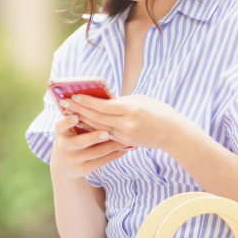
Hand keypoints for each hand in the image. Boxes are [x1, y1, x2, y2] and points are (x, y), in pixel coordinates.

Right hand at [50, 114, 128, 180]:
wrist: (64, 165)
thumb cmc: (72, 138)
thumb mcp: (70, 129)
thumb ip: (80, 117)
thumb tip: (100, 100)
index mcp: (61, 132)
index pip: (60, 125)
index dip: (67, 121)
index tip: (75, 116)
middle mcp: (63, 146)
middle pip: (79, 142)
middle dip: (93, 137)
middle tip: (106, 132)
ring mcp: (72, 159)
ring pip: (94, 153)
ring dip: (110, 146)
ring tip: (123, 140)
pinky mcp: (82, 169)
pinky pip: (100, 162)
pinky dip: (113, 156)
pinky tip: (123, 150)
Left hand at [59, 94, 191, 149]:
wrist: (174, 133)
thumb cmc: (159, 111)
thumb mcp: (141, 100)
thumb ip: (122, 101)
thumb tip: (104, 100)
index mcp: (131, 108)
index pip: (104, 105)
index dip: (87, 101)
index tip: (74, 95)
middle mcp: (127, 123)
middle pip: (97, 117)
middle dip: (79, 110)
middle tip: (64, 103)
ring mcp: (126, 135)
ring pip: (99, 128)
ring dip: (82, 120)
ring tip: (69, 113)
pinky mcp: (126, 142)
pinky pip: (106, 135)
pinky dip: (93, 129)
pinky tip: (83, 125)